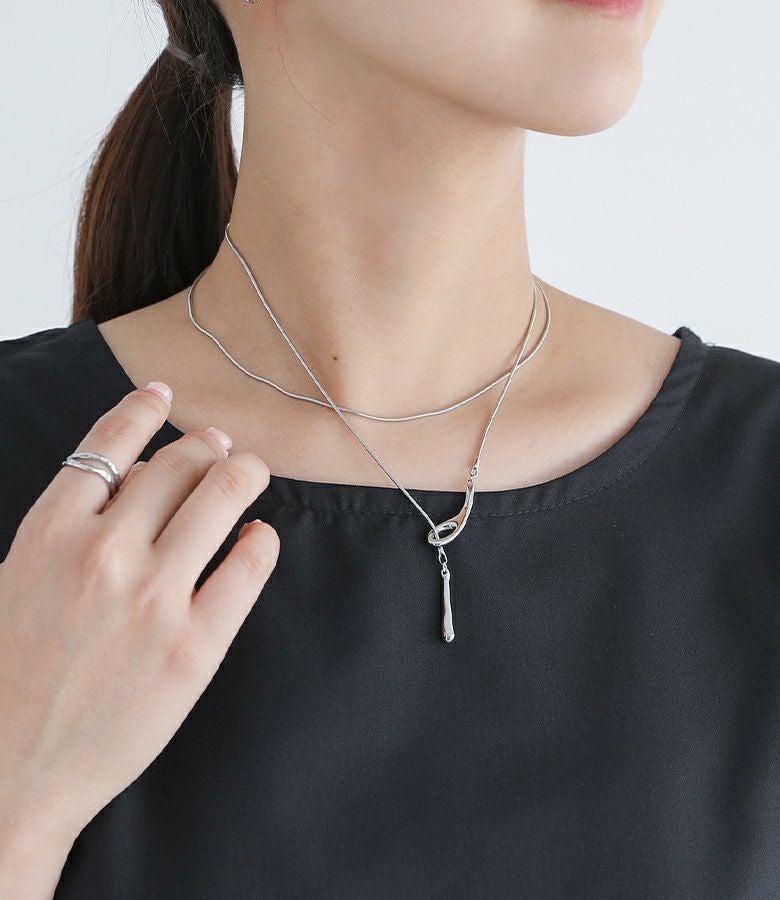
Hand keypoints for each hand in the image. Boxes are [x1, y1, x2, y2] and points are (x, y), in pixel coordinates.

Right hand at [0, 381, 279, 849]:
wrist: (10, 776)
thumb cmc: (9, 677)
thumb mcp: (17, 582)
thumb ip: (68, 529)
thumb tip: (132, 480)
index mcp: (49, 533)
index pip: (108, 444)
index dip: (142, 410)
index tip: (164, 395)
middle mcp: (103, 553)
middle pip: (176, 465)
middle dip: (205, 448)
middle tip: (219, 449)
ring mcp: (153, 598)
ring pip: (220, 497)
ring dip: (243, 473)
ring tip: (250, 474)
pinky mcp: (195, 646)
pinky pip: (248, 566)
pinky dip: (261, 540)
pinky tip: (259, 536)